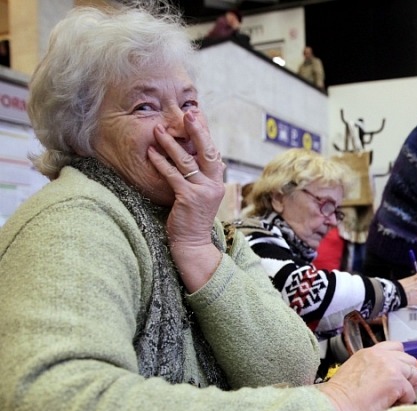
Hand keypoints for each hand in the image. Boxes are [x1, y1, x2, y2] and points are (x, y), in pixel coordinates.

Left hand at [149, 111, 225, 291]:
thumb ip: (202, 177)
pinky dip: (161, 163)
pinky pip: (173, 175)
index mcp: (218, 181)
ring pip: (186, 161)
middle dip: (197, 131)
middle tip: (187, 114)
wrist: (192, 244)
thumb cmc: (192, 219)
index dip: (205, 133)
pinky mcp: (188, 198)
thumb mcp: (202, 195)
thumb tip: (201, 158)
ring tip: (159, 129)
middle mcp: (214, 184)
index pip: (213, 152)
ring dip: (171, 143)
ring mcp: (203, 191)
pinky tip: (151, 152)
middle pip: (206, 151)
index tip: (197, 115)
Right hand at [319, 341, 416, 410]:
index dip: (401, 363)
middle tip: (401, 391)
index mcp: (370, 352)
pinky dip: (405, 402)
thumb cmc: (342, 396)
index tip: (398, 376)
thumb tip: (388, 377)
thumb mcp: (355, 370)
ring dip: (409, 388)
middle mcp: (382, 355)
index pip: (397, 347)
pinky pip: (411, 393)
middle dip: (409, 376)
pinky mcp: (396, 381)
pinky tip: (391, 406)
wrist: (336, 405)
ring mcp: (390, 367)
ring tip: (397, 399)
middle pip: (410, 360)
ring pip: (415, 374)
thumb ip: (373, 367)